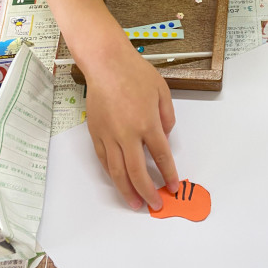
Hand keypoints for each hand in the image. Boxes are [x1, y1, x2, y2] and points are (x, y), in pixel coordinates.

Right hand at [84, 46, 178, 210]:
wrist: (106, 63)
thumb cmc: (135, 73)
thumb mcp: (162, 92)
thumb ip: (167, 118)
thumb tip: (165, 137)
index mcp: (148, 123)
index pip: (161, 157)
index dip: (168, 175)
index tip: (173, 186)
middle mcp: (127, 133)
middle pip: (137, 172)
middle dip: (148, 192)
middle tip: (155, 204)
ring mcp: (109, 135)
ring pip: (117, 172)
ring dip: (127, 190)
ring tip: (135, 203)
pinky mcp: (95, 132)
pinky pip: (103, 160)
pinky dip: (111, 174)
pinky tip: (118, 182)